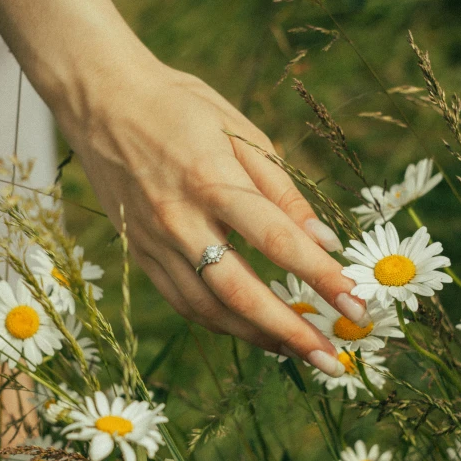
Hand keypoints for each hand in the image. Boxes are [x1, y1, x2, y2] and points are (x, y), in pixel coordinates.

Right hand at [57, 49, 369, 376]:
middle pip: (241, 292)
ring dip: (257, 336)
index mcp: (212, 181)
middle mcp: (180, 220)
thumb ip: (282, 190)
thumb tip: (322, 240)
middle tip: (331, 360)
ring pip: (208, 309)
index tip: (358, 306)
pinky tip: (249, 328)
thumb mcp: (241, 131)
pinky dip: (220, 322)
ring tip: (296, 350)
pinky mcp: (139, 253)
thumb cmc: (180, 106)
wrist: (102, 100)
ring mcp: (154, 242)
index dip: (322, 278)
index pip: (279, 241)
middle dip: (291, 331)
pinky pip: (182, 301)